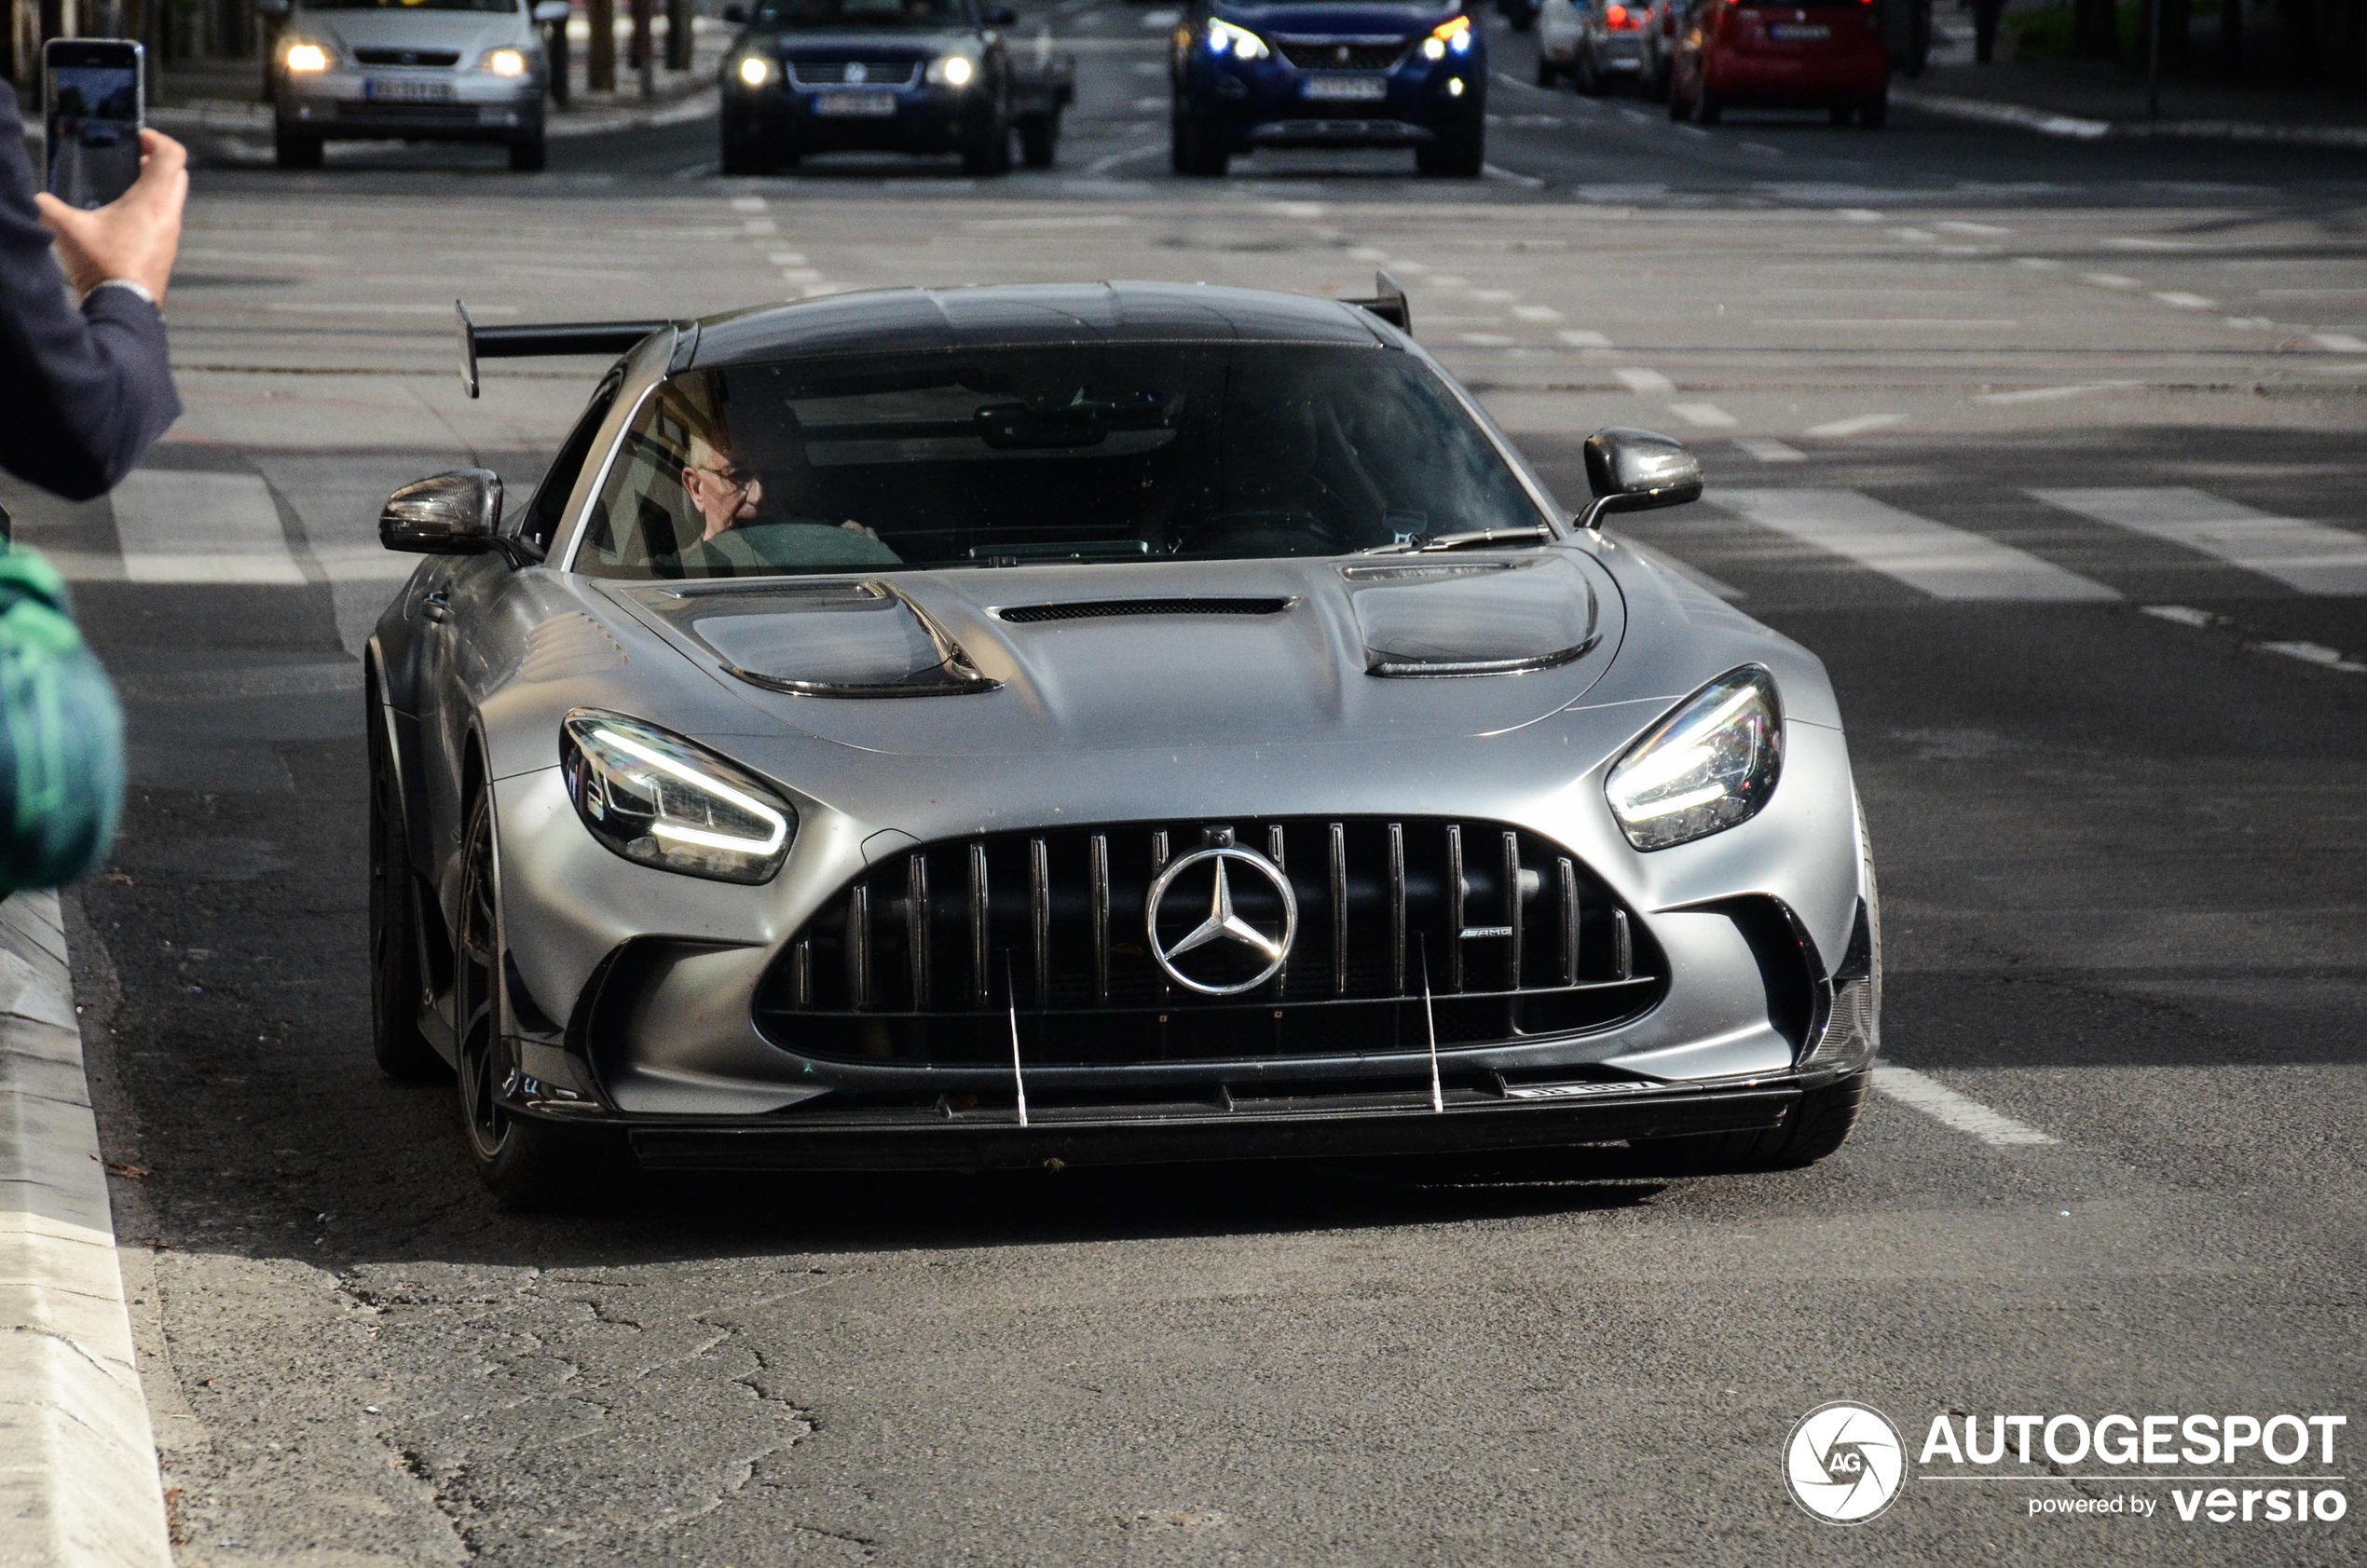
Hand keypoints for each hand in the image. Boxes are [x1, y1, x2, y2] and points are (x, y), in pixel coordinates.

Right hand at [34, 130, 188, 304]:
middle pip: (177, 176)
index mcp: (152, 201)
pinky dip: (150, 211)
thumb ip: (46, 206)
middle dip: (157, 162)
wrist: (124, 309)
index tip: (139, 137)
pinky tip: (122, 219)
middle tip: (133, 159)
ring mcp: (170, 236)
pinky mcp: (164, 253)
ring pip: (172, 200)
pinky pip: (164, 221)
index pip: (172, 156)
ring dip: (154, 188)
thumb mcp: (66, 229)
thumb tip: (35, 198)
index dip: (158, 140)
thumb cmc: (105, 267)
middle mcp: (168, 216)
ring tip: (123, 187)